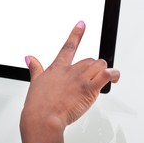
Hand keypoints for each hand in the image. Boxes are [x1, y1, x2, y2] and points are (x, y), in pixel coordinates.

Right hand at [19, 21, 119, 142]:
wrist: (42, 117)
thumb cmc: (38, 104)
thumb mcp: (35, 82)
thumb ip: (35, 67)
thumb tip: (29, 58)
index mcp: (58, 68)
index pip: (69, 46)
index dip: (76, 34)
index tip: (82, 24)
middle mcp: (70, 70)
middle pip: (89, 60)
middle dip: (92, 68)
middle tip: (91, 78)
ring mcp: (80, 79)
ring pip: (99, 65)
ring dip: (103, 70)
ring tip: (106, 78)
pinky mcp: (89, 89)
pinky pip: (106, 75)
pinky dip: (113, 75)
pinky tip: (114, 78)